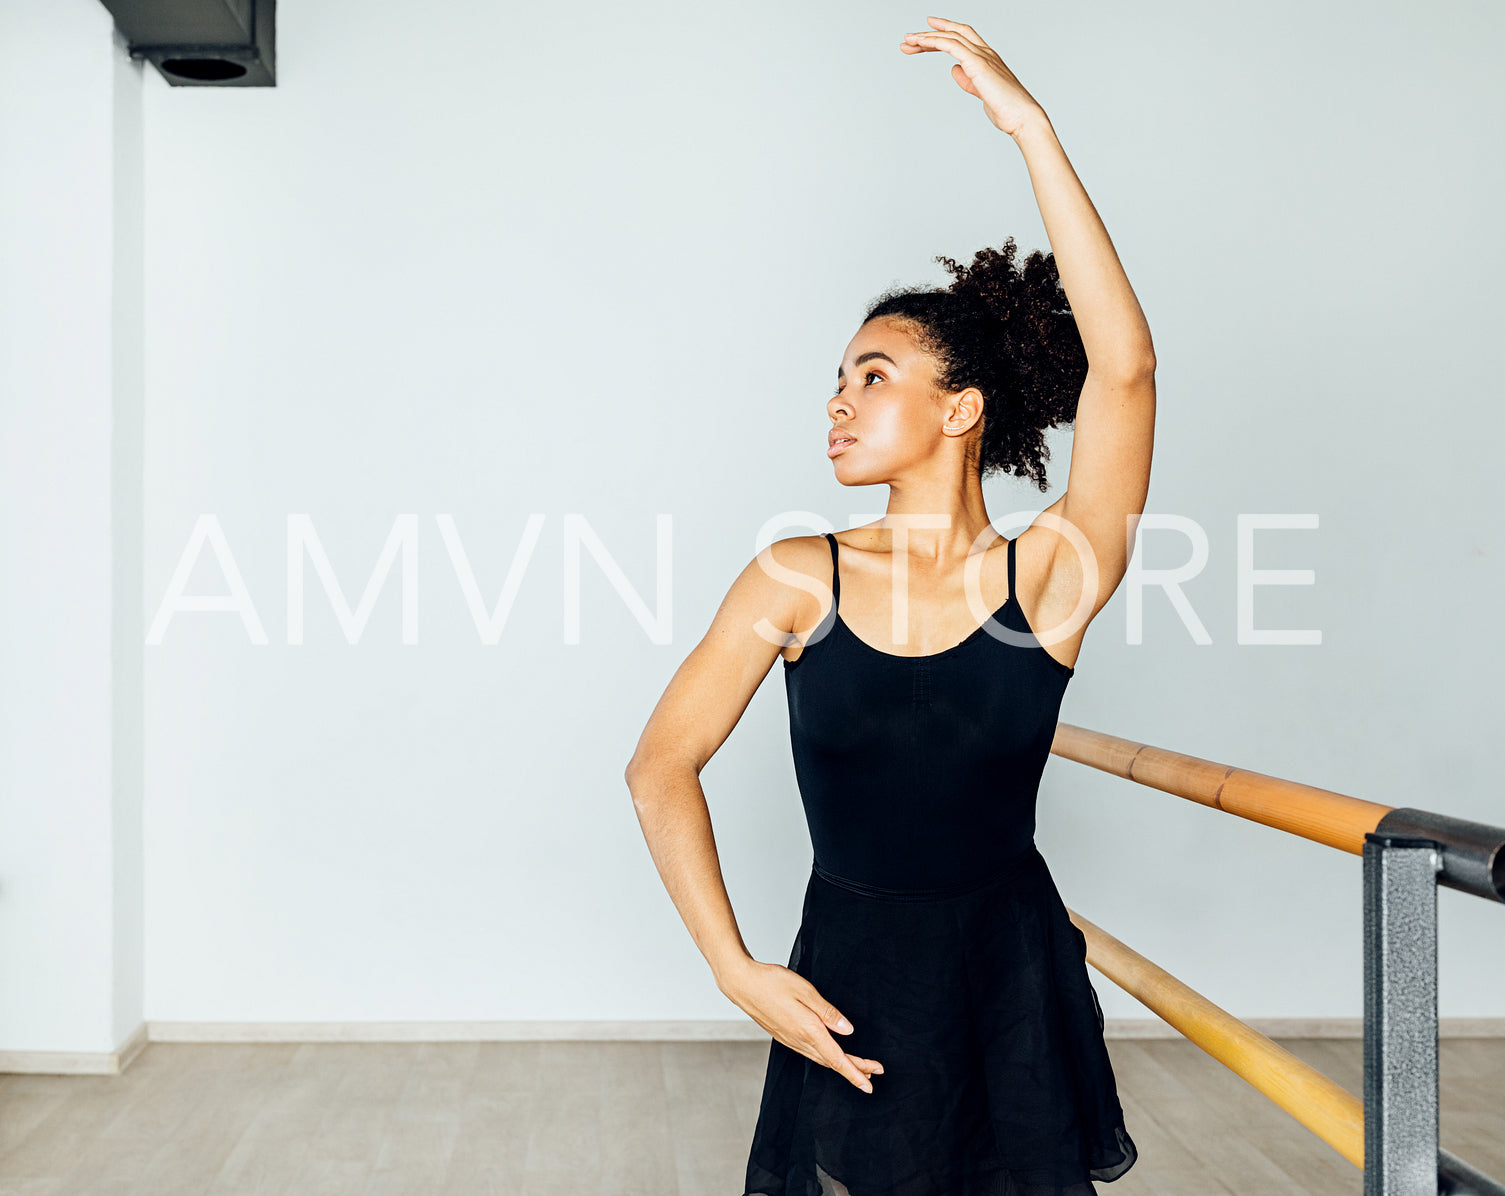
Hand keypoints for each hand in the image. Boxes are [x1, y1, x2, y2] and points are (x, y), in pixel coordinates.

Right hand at [720, 959, 884, 1093]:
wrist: (742, 984)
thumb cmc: (771, 982)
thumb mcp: (805, 990)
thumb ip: (828, 1012)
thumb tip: (848, 1030)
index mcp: (809, 1030)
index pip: (838, 1059)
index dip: (856, 1073)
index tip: (870, 1083)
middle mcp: (799, 1040)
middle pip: (832, 1062)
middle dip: (855, 1069)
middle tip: (874, 1071)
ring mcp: (790, 1040)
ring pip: (821, 1059)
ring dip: (841, 1064)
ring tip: (857, 1066)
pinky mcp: (784, 1036)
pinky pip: (810, 1053)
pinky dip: (826, 1057)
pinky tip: (830, 1053)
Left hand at [900, 16, 1045, 137]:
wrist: (1022, 117)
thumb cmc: (1006, 109)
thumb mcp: (980, 92)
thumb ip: (967, 80)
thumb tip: (954, 69)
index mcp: (987, 58)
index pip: (963, 37)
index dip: (944, 31)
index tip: (924, 33)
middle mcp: (985, 52)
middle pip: (954, 33)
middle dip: (929, 34)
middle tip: (907, 39)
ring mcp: (982, 56)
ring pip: (951, 37)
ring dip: (927, 38)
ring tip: (908, 41)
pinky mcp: (978, 64)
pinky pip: (952, 46)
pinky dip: (935, 42)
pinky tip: (922, 44)